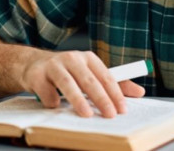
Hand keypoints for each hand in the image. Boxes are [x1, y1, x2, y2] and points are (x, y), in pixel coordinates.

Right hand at [20, 50, 145, 117]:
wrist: (33, 65)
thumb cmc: (67, 72)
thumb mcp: (90, 74)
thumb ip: (114, 83)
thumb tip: (140, 92)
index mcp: (88, 58)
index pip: (106, 76)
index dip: (116, 93)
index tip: (122, 109)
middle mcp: (72, 59)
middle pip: (89, 80)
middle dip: (101, 98)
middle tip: (109, 114)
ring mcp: (54, 65)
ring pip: (68, 83)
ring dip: (78, 100)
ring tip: (86, 114)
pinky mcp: (37, 75)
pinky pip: (46, 90)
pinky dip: (52, 100)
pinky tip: (55, 106)